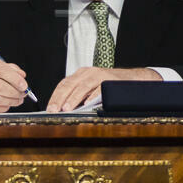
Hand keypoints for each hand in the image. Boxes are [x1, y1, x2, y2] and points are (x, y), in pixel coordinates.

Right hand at [0, 56, 27, 112]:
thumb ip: (9, 68)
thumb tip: (22, 76)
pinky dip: (3, 107)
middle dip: (15, 93)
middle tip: (23, 94)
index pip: (2, 71)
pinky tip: (7, 104)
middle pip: (0, 87)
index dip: (16, 80)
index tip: (24, 85)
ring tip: (17, 100)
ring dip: (11, 101)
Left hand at [46, 67, 161, 111]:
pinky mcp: (109, 80)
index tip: (49, 108)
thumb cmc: (108, 86)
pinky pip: (99, 89)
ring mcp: (99, 75)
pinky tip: (86, 105)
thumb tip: (62, 110)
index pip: (64, 84)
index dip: (55, 96)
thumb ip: (78, 96)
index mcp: (80, 74)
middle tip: (54, 110)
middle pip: (70, 84)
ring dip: (73, 99)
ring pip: (82, 86)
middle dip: (60, 98)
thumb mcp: (90, 89)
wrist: (132, 79)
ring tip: (67, 109)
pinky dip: (92, 97)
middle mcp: (88, 72)